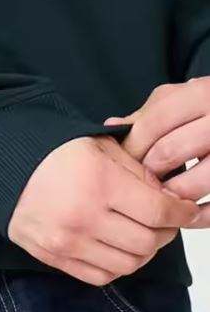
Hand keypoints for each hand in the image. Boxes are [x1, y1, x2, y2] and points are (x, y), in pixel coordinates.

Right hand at [8, 135, 198, 285]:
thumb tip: (167, 196)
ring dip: (142, 250)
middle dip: (164, 231)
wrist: (2, 161)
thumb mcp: (97, 145)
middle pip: (148, 242)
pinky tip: (112, 245)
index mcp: (98, 181)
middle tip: (161, 219)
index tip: (185, 209)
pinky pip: (100, 275)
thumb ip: (136, 170)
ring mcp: (66, 240)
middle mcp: (83, 216)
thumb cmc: (50, 148)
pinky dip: (116, 265)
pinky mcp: (52, 255)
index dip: (181, 213)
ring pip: (128, 264)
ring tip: (137, 232)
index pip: (159, 211)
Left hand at [105, 77, 209, 226]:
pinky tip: (186, 215)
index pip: (154, 123)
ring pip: (196, 182)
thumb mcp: (180, 100)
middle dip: (148, 172)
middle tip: (137, 183)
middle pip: (170, 152)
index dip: (133, 145)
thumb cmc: (208, 108)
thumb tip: (111, 128)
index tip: (123, 161)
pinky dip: (201, 216)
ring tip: (159, 199)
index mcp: (201, 95)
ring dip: (172, 195)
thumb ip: (147, 115)